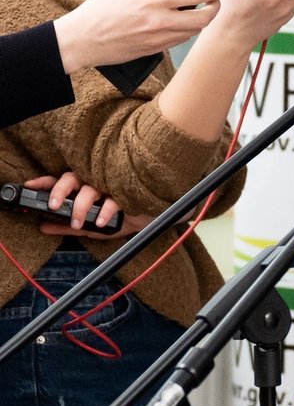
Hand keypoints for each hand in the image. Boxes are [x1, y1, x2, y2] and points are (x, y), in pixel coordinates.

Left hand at [26, 172, 149, 238]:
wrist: (150, 221)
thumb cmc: (119, 219)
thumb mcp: (89, 227)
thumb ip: (66, 226)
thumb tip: (43, 227)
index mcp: (82, 188)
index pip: (59, 181)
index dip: (44, 182)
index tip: (30, 185)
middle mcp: (94, 183)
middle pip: (72, 178)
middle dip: (60, 191)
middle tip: (53, 206)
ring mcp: (110, 186)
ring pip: (90, 188)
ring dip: (81, 206)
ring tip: (78, 222)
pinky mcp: (125, 192)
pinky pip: (113, 199)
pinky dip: (105, 211)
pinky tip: (101, 222)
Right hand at [53, 0, 224, 72]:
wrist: (81, 40)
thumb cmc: (100, 9)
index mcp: (152, 0)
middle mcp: (159, 21)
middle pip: (204, 18)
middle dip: (215, 8)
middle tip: (214, 1)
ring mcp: (158, 38)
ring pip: (194, 31)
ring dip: (201, 20)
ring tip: (196, 9)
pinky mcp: (155, 50)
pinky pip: (180, 40)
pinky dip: (186, 30)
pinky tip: (181, 22)